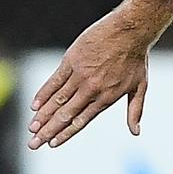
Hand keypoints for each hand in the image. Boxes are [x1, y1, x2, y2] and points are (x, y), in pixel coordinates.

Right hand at [27, 10, 149, 149]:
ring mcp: (80, 75)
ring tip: (32, 128)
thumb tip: (136, 132)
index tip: (52, 144)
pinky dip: (43, 94)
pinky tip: (34, 105)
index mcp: (106, 97)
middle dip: (48, 131)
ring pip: (57, 100)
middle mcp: (91, 89)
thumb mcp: (140, 86)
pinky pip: (54, 81)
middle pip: (65, 114)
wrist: (131, 30)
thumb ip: (135, 110)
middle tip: (33, 144)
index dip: (65, 133)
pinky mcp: (72, 60)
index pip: (81, 121)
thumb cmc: (136, 58)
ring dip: (42, 116)